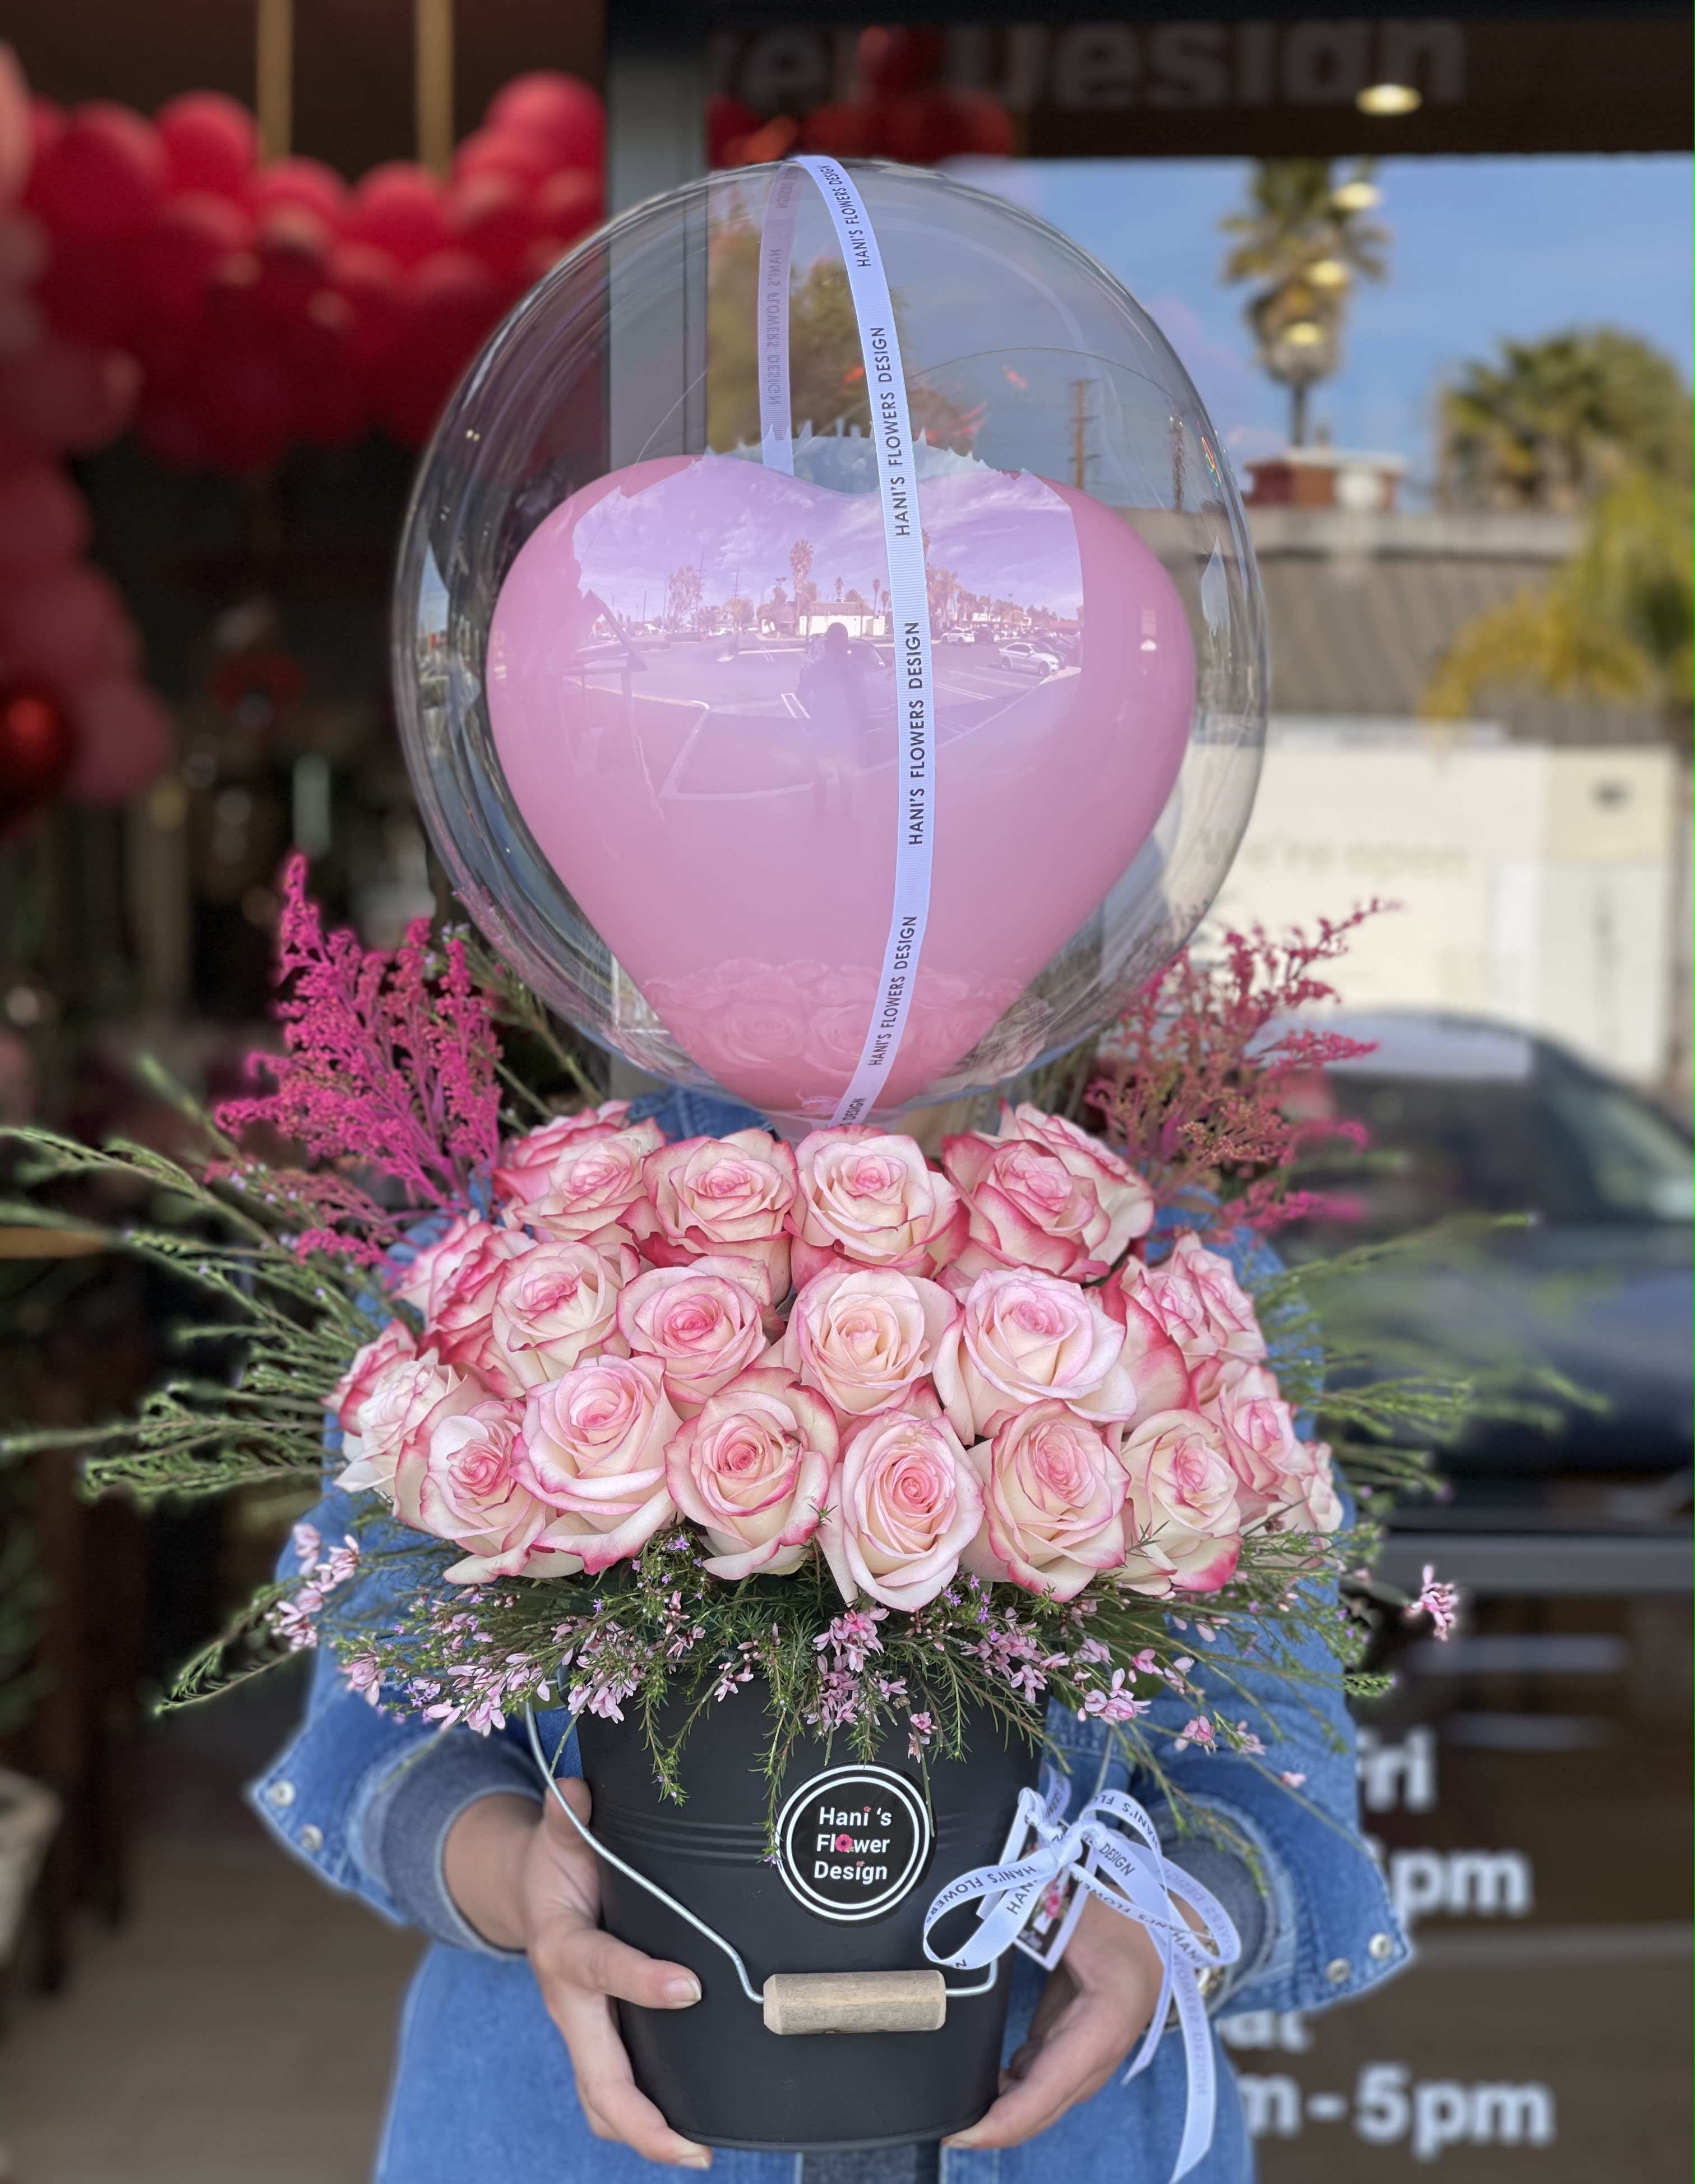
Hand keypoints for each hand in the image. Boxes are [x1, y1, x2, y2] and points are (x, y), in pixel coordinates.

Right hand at [444, 1785, 711, 2168]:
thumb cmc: (554, 1862)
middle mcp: (569, 2000)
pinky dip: (642, 2121)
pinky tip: (689, 2130)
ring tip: (697, 2153)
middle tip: (690, 2146)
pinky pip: (612, 2091)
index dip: (639, 1981)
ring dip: (643, 2132)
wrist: (525, 1890)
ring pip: (602, 2098)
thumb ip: (568, 1816)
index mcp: (561, 1947)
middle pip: (595, 2075)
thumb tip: (577, 1793)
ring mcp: (581, 2027)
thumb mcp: (557, 1833)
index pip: (599, 1968)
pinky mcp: (596, 2037)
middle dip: (639, 2117)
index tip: (689, 1987)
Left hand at [942, 1892, 1168, 2149]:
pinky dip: (1010, 2089)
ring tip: (954, 2105)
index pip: (1046, 2090)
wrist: (1162, 1923)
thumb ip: (1032, 1922)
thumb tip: (984, 1921)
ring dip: (1000, 2108)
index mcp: (1102, 2027)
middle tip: (943, 2126)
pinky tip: (982, 2078)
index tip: (960, 2135)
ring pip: (1041, 2101)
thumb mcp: (1075, 1914)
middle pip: (1042, 2109)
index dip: (1002, 2122)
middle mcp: (1098, 2054)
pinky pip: (1040, 2081)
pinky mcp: (1077, 2047)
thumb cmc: (1123, 1917)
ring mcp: (1090, 2056)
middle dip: (992, 2126)